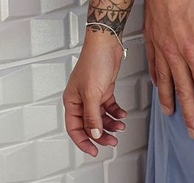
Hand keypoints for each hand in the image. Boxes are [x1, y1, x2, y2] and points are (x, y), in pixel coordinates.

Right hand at [63, 30, 128, 155]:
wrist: (107, 43)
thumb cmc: (94, 61)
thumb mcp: (92, 93)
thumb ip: (93, 116)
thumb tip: (94, 134)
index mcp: (71, 101)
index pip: (74, 128)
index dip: (83, 142)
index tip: (93, 151)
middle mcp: (80, 99)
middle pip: (89, 125)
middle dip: (100, 135)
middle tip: (112, 141)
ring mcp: (92, 94)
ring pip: (100, 117)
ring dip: (110, 124)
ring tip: (120, 127)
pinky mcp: (103, 89)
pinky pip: (109, 107)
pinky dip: (115, 112)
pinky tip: (121, 114)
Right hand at [143, 0, 193, 138]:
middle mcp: (175, 53)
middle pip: (184, 91)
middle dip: (191, 114)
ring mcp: (160, 46)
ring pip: (165, 82)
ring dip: (170, 101)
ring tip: (173, 115)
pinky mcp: (151, 36)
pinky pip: (153, 65)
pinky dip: (156, 81)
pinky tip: (158, 86)